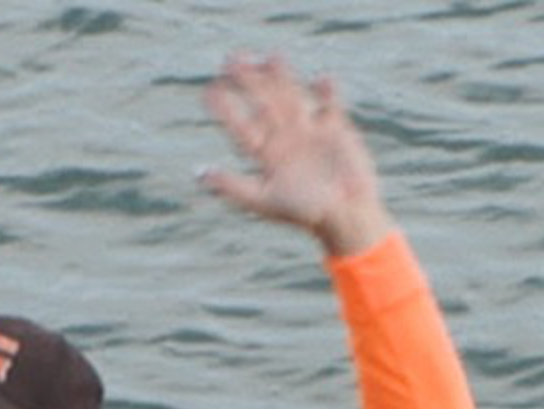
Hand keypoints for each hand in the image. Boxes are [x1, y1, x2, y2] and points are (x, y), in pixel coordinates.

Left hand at [200, 53, 395, 256]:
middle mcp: (283, 139)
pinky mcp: (334, 129)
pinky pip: (328, 104)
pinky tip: (323, 80)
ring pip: (291, 97)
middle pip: (263, 104)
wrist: (344, 216)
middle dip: (248, 82)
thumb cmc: (303, 212)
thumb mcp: (264, 200)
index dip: (225, 109)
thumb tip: (199, 174)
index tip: (209, 89)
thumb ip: (234, 186)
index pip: (240, 127)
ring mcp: (308, 131)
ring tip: (272, 56)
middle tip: (232, 57)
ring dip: (282, 77)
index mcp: (264, 155)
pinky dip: (327, 92)